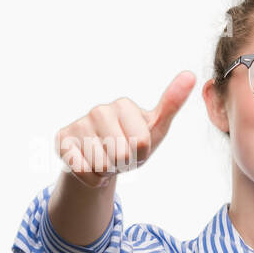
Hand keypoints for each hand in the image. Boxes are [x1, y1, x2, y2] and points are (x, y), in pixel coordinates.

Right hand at [55, 70, 194, 187]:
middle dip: (124, 163)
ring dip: (107, 170)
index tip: (137, 147)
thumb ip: (172, 103)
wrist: (102, 161)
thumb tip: (191, 75)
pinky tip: (91, 166)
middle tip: (120, 156)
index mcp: (123, 104)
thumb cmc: (132, 143)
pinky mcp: (62, 140)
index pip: (142, 142)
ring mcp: (78, 124)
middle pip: (121, 153)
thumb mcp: (156, 127)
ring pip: (101, 163)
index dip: (142, 153)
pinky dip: (92, 177)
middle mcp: (99, 110)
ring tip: (106, 159)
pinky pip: (83, 170)